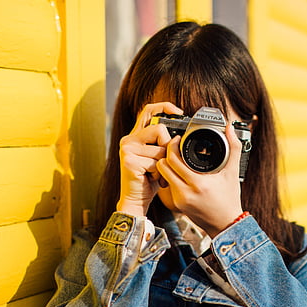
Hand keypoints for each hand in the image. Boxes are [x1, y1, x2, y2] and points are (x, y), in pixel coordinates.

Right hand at [116, 102, 182, 216]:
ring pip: (160, 148)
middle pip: (159, 129)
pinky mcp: (129, 161)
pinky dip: (159, 174)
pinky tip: (153, 180)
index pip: (148, 110)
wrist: (136, 200)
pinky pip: (156, 162)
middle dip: (168, 147)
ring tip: (157, 174)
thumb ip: (162, 143)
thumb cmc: (148, 180)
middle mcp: (129, 140)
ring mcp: (127, 150)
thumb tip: (179, 134)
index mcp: (135, 136)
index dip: (164, 107)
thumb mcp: (157, 158)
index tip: (179, 112)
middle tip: (163, 162)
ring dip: (164, 164)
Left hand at [156, 122, 243, 236]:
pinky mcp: (176, 204)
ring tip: (174, 158)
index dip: (173, 146)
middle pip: (163, 166)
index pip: (174, 159)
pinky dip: (170, 176)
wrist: (226, 224)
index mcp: (199, 183)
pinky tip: (176, 171)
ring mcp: (179, 199)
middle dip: (166, 153)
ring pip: (163, 175)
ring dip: (166, 165)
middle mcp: (186, 192)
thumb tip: (230, 128)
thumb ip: (233, 147)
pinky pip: (167, 184)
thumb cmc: (230, 198)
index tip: (178, 139)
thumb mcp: (233, 172)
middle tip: (174, 146)